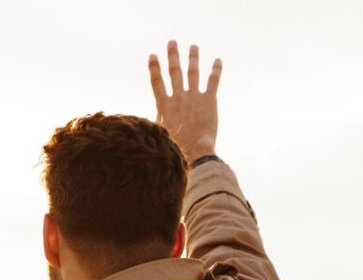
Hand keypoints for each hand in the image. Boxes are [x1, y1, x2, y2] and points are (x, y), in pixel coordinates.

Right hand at [149, 39, 219, 161]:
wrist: (194, 153)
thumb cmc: (174, 150)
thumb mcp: (159, 136)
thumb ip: (156, 123)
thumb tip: (144, 123)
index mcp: (165, 106)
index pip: (157, 82)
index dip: (154, 68)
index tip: (153, 56)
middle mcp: (179, 98)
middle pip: (174, 72)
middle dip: (172, 56)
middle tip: (171, 43)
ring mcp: (195, 97)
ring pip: (193, 72)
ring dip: (193, 58)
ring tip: (193, 47)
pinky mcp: (209, 100)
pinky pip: (213, 80)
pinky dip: (216, 69)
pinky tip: (217, 60)